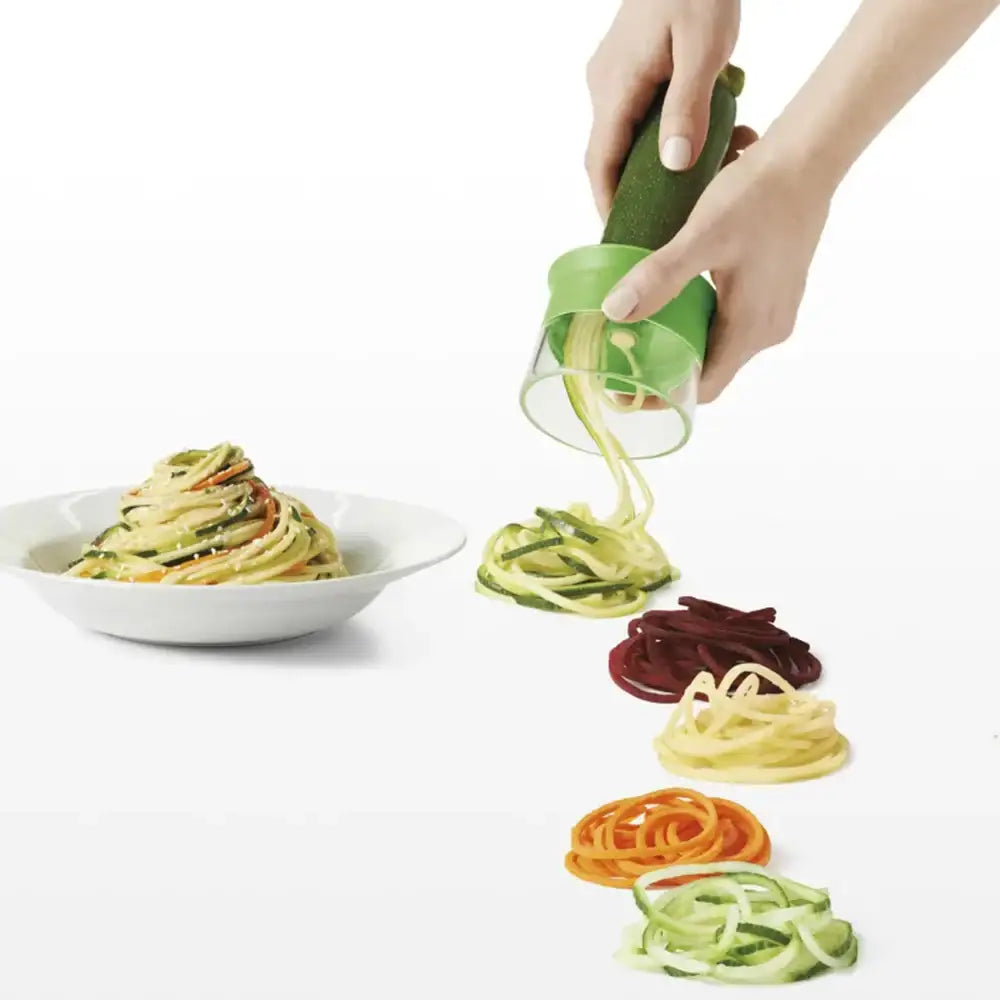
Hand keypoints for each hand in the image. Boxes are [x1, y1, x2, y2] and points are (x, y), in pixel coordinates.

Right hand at [585, 0, 740, 218]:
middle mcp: (606, 85)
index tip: (623, 233)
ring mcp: (616, 75)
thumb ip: (688, 108)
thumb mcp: (704, 49)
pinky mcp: (632, 65)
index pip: (600, 161)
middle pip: (613, 153)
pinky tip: (707, 129)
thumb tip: (674, 164)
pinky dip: (668, 130)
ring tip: (705, 169)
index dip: (608, 202)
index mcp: (616, 87)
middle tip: (669, 216)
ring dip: (662, 157)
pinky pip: (643, 112)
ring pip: (632, 134)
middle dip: (639, 188)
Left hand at [601, 139, 832, 401]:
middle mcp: (767, 329)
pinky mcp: (774, 292)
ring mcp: (774, 311)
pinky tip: (675, 299)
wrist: (808, 157)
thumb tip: (615, 312)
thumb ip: (659, 278)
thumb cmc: (759, 195)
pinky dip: (700, 320)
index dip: (663, 394)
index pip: (703, 387)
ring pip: (719, 344)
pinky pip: (731, 322)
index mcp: (751, 328)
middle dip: (666, 368)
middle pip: (709, 369)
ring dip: (683, 341)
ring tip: (641, 331)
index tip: (625, 390)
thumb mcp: (702, 236)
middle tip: (622, 358)